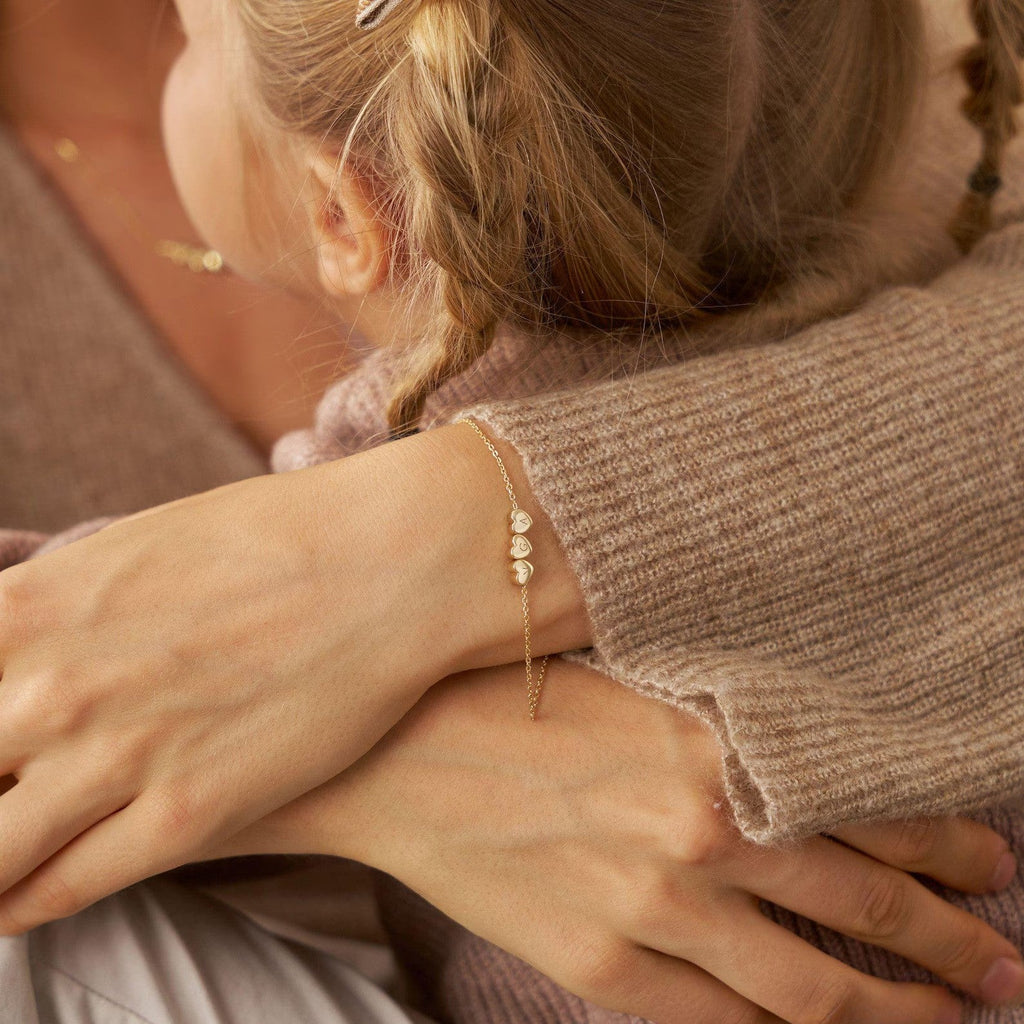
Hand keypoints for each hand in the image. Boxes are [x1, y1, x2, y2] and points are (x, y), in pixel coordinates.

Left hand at [0, 431, 503, 930]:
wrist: (388, 571)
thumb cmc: (275, 543)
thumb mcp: (136, 547)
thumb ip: (51, 607)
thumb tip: (14, 649)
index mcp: (26, 608)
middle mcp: (49, 688)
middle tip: (2, 791)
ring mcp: (114, 757)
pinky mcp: (182, 817)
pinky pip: (59, 889)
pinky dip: (20, 904)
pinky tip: (17, 900)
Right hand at [219, 661, 1019, 1023]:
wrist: (395, 754)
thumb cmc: (509, 691)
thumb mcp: (630, 674)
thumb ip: (721, 707)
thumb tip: (807, 735)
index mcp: (714, 747)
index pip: (874, 807)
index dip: (950, 846)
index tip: (994, 864)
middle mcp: (700, 836)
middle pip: (864, 908)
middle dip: (949, 942)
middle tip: (1003, 963)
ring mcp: (651, 913)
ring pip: (808, 991)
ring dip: (891, 1010)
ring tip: (947, 1018)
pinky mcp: (598, 966)